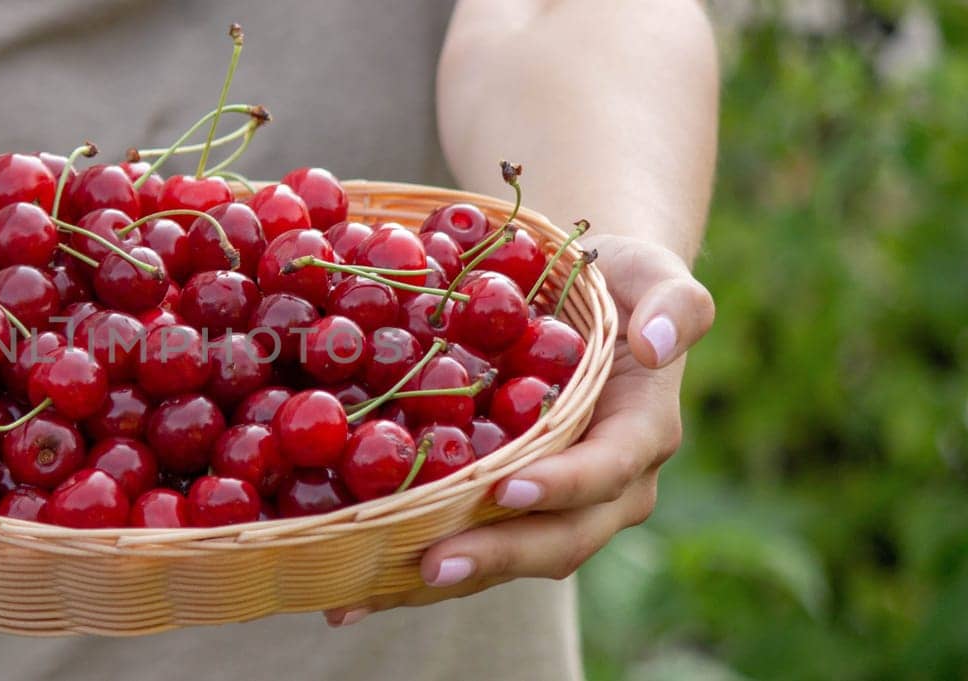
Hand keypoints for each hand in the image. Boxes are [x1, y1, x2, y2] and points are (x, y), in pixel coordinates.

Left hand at [322, 235, 714, 625]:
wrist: (585, 301)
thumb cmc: (617, 281)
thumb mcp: (652, 273)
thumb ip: (672, 306)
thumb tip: (653, 346)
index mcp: (639, 436)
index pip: (606, 472)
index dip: (563, 486)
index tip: (509, 488)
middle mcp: (602, 490)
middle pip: (554, 540)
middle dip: (495, 557)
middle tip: (432, 564)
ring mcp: (551, 507)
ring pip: (504, 558)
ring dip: (439, 582)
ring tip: (369, 593)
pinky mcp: (503, 510)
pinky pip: (464, 543)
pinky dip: (408, 570)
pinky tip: (348, 590)